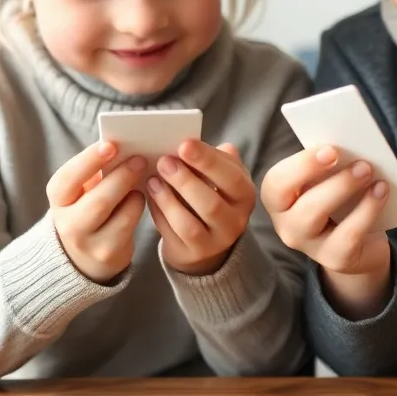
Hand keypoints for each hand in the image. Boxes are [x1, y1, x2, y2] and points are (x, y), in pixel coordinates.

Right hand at [47, 141, 145, 283]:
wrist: (80, 256)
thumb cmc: (85, 209)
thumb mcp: (81, 191)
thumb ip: (95, 171)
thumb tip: (124, 147)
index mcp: (58, 198)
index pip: (68, 178)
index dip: (89, 161)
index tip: (110, 145)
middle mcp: (68, 224)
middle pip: (99, 200)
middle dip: (122, 177)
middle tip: (140, 159)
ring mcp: (89, 243)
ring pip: (121, 215)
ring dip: (135, 194)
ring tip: (141, 179)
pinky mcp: (110, 254)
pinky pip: (131, 225)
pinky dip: (139, 207)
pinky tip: (140, 198)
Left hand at [146, 139, 255, 275]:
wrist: (208, 237)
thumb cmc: (211, 193)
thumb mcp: (220, 175)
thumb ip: (213, 158)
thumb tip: (194, 142)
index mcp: (245, 195)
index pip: (231, 178)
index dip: (208, 161)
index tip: (184, 144)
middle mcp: (236, 222)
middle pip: (210, 204)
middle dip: (184, 180)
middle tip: (163, 161)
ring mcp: (215, 242)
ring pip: (189, 224)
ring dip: (168, 199)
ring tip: (153, 179)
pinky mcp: (192, 254)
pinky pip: (172, 234)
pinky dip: (160, 213)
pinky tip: (151, 195)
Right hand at [260, 147, 390, 308]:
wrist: (358, 242)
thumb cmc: (338, 198)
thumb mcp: (328, 179)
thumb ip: (330, 165)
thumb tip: (350, 148)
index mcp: (278, 198)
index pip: (276, 182)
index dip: (303, 165)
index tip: (331, 150)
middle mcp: (286, 224)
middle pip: (303, 204)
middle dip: (334, 181)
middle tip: (362, 163)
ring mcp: (309, 246)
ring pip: (321, 219)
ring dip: (347, 191)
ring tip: (370, 172)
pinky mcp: (335, 259)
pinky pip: (349, 235)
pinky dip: (368, 210)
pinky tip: (381, 192)